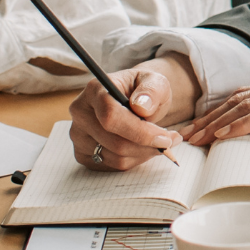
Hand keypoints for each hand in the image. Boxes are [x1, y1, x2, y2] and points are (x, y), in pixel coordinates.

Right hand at [69, 58, 198, 170]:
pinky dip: (134, 161)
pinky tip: (142, 147)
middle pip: (115, 142)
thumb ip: (152, 90)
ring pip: (116, 158)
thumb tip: (142, 106)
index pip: (111, 117)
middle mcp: (80, 112)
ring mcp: (78, 135)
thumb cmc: (143, 91)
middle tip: (171, 141)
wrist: (133, 100)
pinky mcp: (82, 153)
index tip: (165, 138)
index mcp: (94, 89)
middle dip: (148, 146)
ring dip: (144, 154)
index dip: (140, 132)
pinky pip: (112, 167)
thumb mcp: (155, 82)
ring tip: (160, 142)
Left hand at [183, 74, 249, 152]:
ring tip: (195, 139)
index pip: (247, 95)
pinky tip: (222, 136)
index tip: (200, 126)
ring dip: (215, 123)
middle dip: (208, 117)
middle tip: (186, 135)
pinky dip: (239, 126)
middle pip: (238, 98)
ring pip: (245, 106)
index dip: (220, 110)